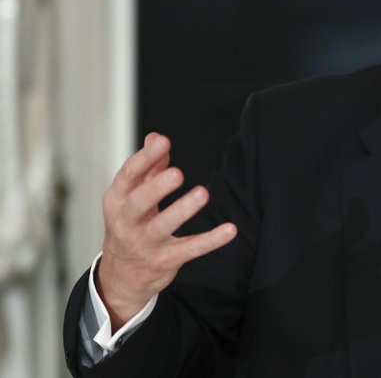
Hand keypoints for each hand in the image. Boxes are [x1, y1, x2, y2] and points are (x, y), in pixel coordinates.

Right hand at [96, 133, 236, 331]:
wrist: (121, 276)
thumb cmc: (130, 225)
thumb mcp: (130, 197)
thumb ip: (147, 168)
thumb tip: (156, 137)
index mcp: (117, 201)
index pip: (127, 176)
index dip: (144, 158)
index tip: (163, 142)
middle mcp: (126, 222)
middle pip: (138, 202)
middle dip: (156, 187)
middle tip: (177, 173)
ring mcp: (144, 244)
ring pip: (162, 226)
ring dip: (182, 210)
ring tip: (202, 193)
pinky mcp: (164, 261)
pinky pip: (190, 249)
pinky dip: (210, 240)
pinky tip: (230, 229)